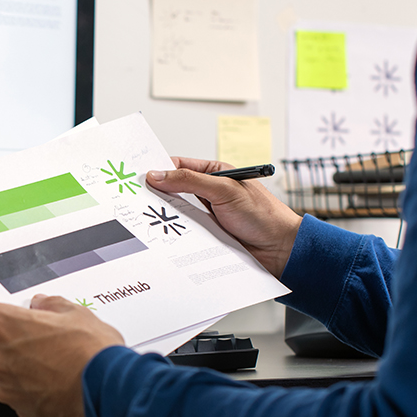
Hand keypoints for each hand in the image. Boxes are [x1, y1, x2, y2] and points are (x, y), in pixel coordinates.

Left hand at [0, 290, 124, 416]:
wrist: (108, 397)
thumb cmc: (92, 356)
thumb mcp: (77, 314)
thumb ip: (51, 305)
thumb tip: (43, 305)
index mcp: (3, 325)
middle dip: (15, 340)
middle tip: (45, 340)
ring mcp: (5, 387)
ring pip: (8, 370)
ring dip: (26, 366)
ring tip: (59, 365)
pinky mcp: (18, 409)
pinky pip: (21, 393)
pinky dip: (35, 388)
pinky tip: (60, 384)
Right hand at [147, 158, 302, 277]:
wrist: (280, 250)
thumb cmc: (263, 216)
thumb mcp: (224, 191)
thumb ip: (190, 181)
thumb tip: (158, 174)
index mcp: (216, 173)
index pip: (180, 166)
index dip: (159, 169)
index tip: (139, 176)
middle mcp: (210, 192)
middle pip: (175, 189)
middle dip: (158, 193)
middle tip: (136, 198)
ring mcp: (208, 214)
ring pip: (178, 211)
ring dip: (167, 215)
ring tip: (148, 216)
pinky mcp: (207, 234)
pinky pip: (185, 231)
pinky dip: (175, 232)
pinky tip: (166, 234)